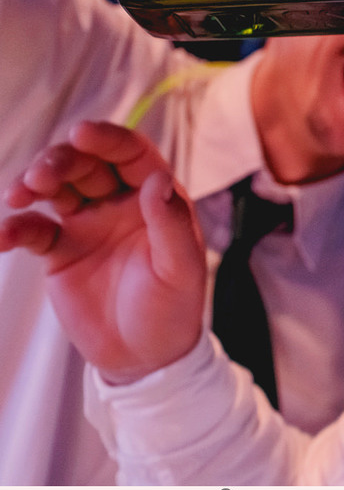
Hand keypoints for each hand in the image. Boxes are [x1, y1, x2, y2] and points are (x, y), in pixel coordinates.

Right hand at [1, 121, 205, 383]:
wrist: (144, 356)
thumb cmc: (173, 309)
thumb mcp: (180, 268)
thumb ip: (170, 224)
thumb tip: (159, 180)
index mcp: (157, 199)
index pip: (131, 154)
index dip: (108, 138)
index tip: (81, 133)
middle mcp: (122, 203)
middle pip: (87, 164)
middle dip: (61, 160)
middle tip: (42, 176)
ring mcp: (89, 224)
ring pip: (57, 187)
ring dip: (35, 182)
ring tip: (21, 194)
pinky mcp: (61, 250)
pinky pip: (34, 230)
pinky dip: (14, 228)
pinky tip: (3, 237)